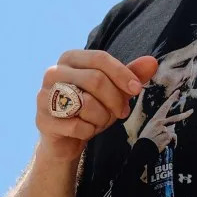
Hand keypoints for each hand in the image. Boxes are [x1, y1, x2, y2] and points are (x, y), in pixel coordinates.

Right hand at [36, 51, 157, 161]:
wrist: (68, 138)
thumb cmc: (93, 107)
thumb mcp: (115, 90)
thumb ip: (132, 75)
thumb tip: (152, 62)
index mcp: (71, 58)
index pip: (100, 58)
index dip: (122, 74)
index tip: (137, 89)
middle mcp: (53, 73)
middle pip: (95, 80)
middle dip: (115, 100)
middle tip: (122, 112)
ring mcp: (44, 96)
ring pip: (86, 103)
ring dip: (102, 117)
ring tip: (100, 121)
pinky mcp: (42, 120)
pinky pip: (76, 126)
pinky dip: (89, 131)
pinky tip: (86, 131)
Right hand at [138, 88, 193, 152]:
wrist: (143, 148)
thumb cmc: (146, 139)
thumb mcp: (151, 128)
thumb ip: (162, 125)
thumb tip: (172, 127)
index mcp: (155, 118)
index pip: (165, 106)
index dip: (172, 98)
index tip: (178, 92)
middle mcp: (160, 122)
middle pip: (176, 117)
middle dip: (185, 114)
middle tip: (192, 111)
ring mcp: (165, 129)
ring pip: (173, 131)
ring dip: (170, 137)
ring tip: (162, 140)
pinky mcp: (168, 136)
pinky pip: (173, 138)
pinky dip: (171, 142)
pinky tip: (165, 145)